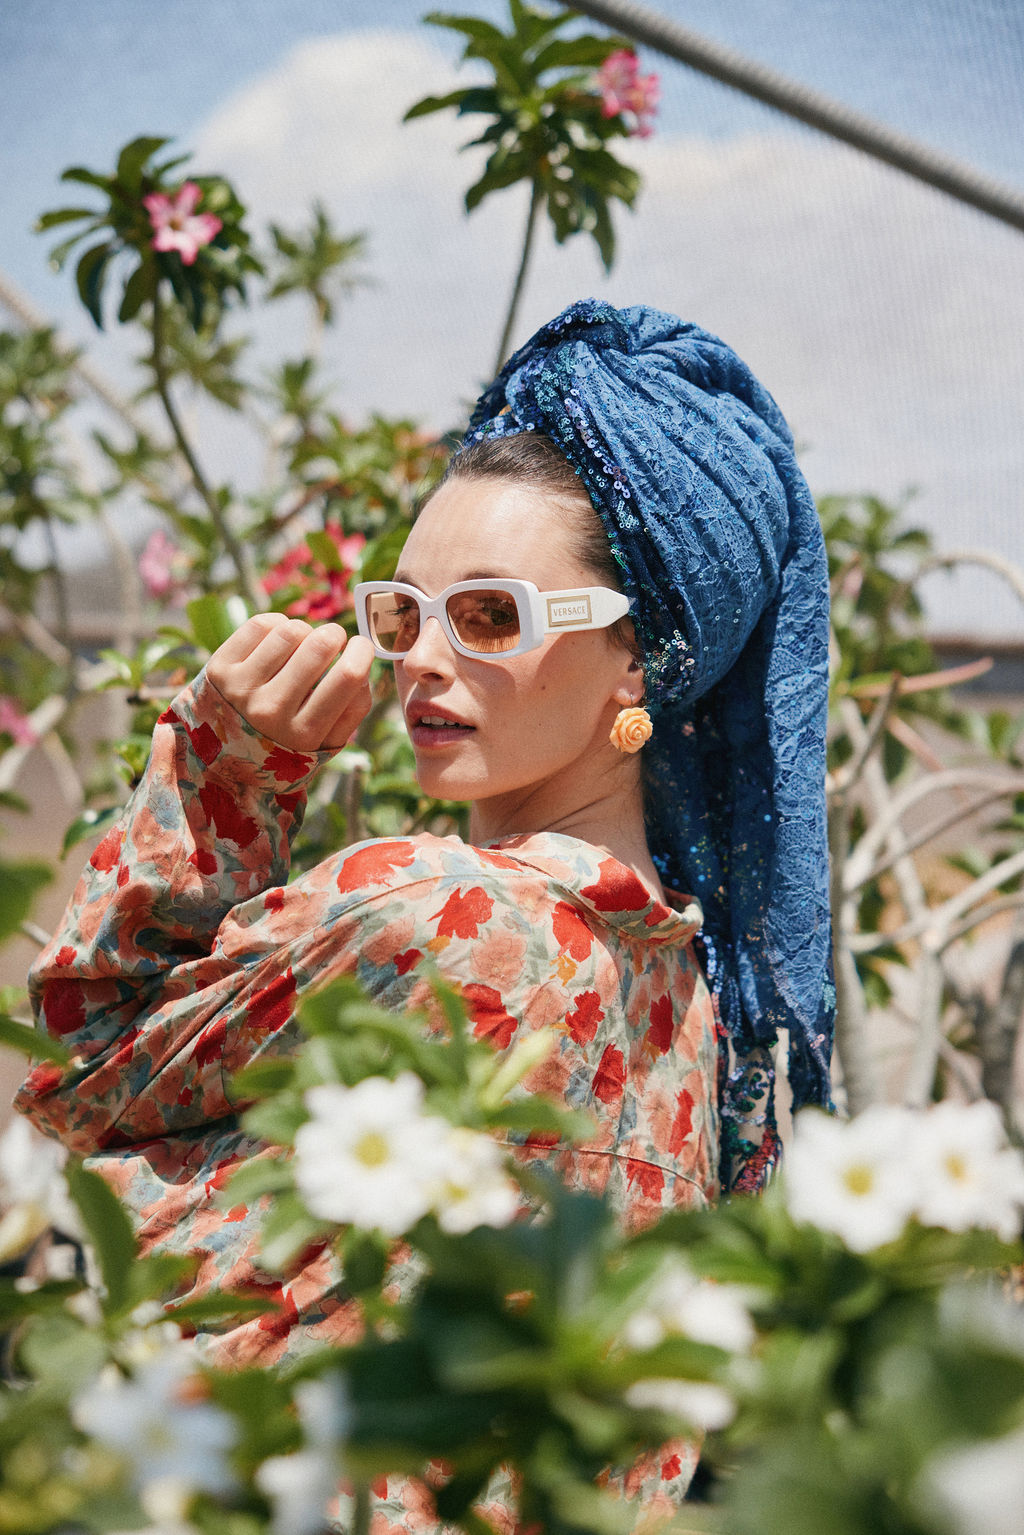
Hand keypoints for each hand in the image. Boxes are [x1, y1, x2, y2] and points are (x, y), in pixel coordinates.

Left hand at [205, 614, 374, 752]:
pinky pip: (261, 624)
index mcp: (304, 733)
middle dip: (335, 635)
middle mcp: (270, 711)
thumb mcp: (327, 742)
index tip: (362, 647)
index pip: (348, 677)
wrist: (225, 753)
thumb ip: (354, 709)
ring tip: (302, 645)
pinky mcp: (219, 668)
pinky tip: (278, 642)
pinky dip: (278, 624)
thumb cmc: (288, 741)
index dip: (362, 651)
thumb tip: (363, 665)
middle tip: (333, 642)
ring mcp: (241, 688)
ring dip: (305, 630)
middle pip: (320, 646)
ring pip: (290, 630)